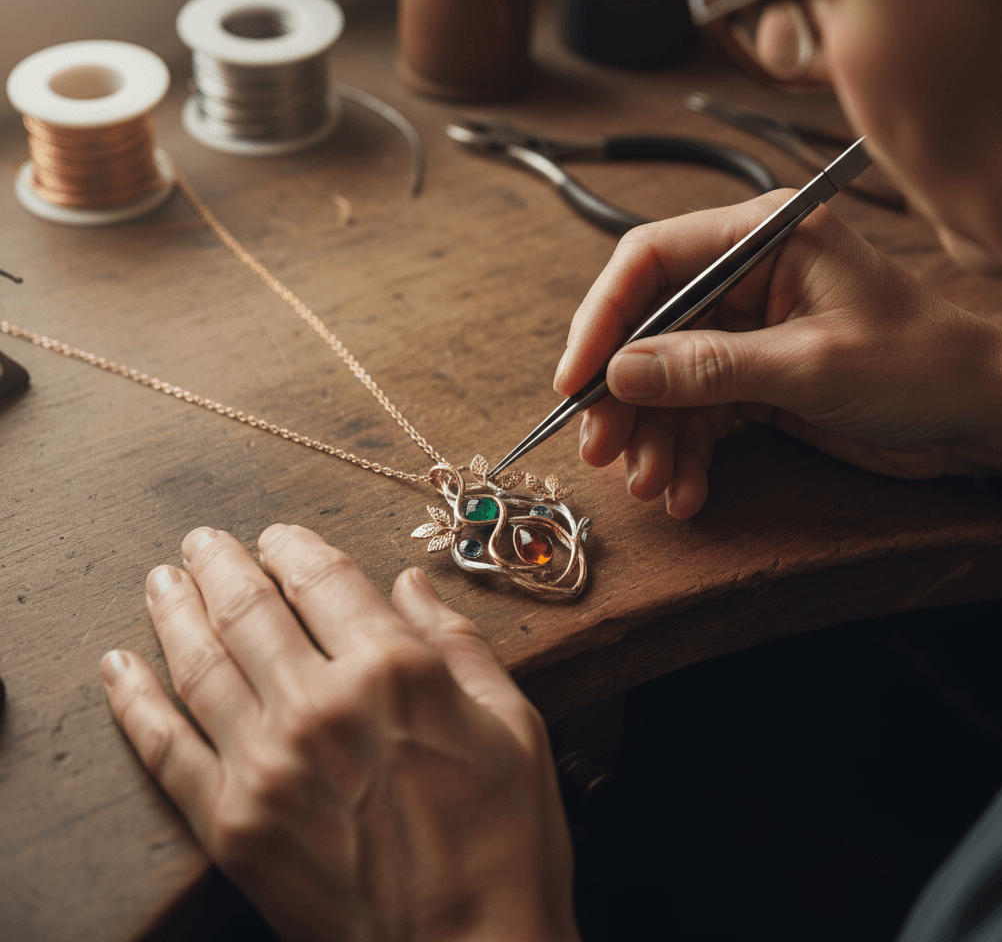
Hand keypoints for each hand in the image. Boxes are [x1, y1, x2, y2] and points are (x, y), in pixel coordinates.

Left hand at [101, 526, 578, 941]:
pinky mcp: (233, 826)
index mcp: (395, 669)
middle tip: (205, 539)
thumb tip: (412, 583)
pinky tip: (118, 666)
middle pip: (250, 608)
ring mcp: (268, 765)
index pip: (324, 578)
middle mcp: (321, 703)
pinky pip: (166, 749)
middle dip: (223, 563)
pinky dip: (134, 702)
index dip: (294, 546)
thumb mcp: (512, 722)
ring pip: (200, 663)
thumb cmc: (506, 837)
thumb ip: (458, 642)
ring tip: (161, 578)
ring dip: (173, 610)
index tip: (278, 535)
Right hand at [554, 191, 1001, 517]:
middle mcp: (744, 277)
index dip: (602, 319)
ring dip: (651, 436)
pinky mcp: (750, 379)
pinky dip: (684, 454)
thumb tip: (619, 374)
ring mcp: (745, 331)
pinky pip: (695, 414)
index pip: (651, 261)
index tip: (575, 380)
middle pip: (647, 329)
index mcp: (761, 237)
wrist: (979, 419)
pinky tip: (686, 490)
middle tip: (600, 448)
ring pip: (664, 381)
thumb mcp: (810, 365)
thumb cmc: (920, 366)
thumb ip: (709, 367)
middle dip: (622, 395)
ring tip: (652, 484)